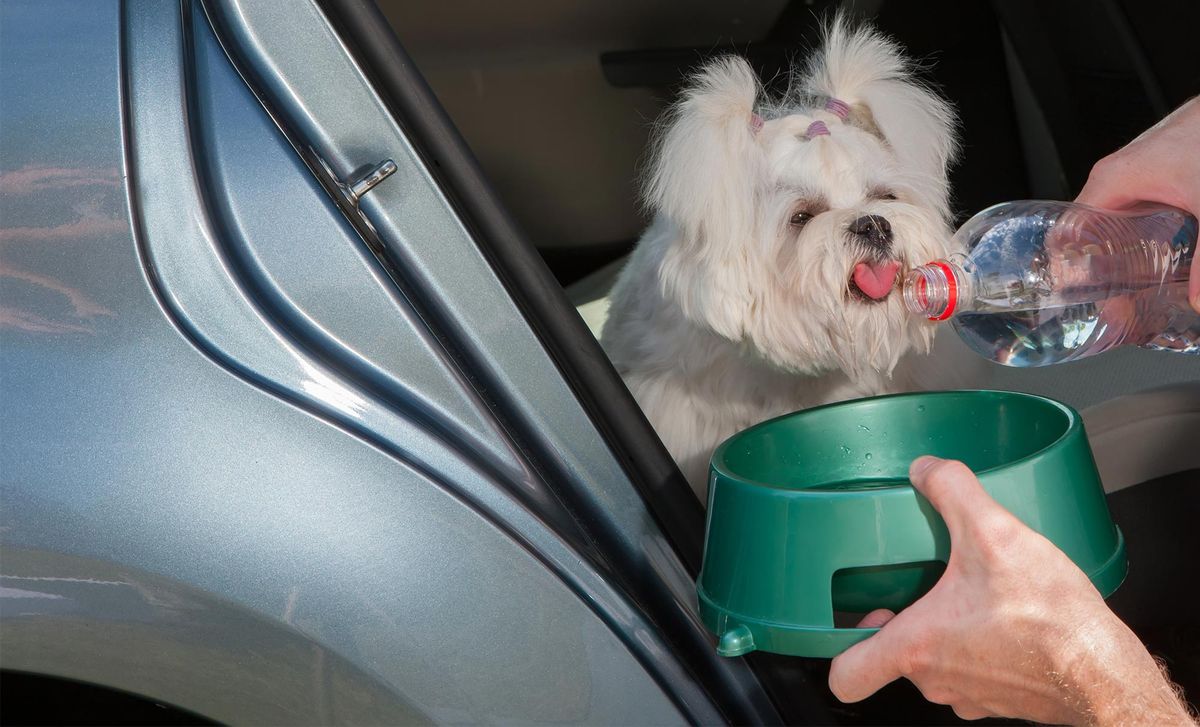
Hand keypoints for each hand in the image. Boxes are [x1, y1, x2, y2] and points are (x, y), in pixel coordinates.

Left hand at [827, 456, 1193, 724]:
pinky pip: (973, 668)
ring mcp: (970, 694)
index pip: (846, 674)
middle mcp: (937, 681)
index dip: (838, 647)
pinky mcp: (1003, 696)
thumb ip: (952, 490)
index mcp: (917, 648)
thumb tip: (928, 468)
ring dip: (940, 630)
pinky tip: (1000, 611)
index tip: (846, 617)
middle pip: (891, 657)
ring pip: (934, 663)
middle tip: (913, 583)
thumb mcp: (995, 533)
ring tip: (961, 591)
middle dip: (899, 619)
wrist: (1108, 671)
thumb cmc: (1052, 622)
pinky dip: (977, 642)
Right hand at [1076, 97, 1199, 312]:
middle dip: (1107, 266)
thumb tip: (1199, 300)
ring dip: (1133, 247)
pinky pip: (1150, 201)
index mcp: (1114, 177)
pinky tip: (1174, 244)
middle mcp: (1123, 169)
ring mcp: (1147, 163)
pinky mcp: (1171, 162)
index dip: (1072, 269)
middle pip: (1097, 227)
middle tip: (1120, 297)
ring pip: (1126, 214)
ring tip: (1145, 278)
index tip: (1083, 297)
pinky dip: (1156, 226)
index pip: (1068, 229)